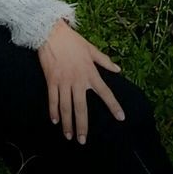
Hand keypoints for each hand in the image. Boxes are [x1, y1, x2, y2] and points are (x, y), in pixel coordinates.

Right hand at [37, 19, 124, 143]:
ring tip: (69, 136)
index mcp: (90, 73)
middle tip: (83, 140)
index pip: (105, 93)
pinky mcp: (51, 80)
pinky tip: (55, 121)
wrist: (51, 32)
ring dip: (67, 123)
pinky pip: (53, 99)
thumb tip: (118, 69)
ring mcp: (64, 81)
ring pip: (66, 107)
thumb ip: (104, 61)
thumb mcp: (91, 49)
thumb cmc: (72, 40)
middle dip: (82, 126)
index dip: (113, 106)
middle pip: (81, 108)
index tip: (121, 118)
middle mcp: (78, 81)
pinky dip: (53, 111)